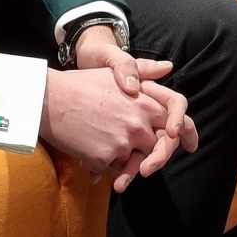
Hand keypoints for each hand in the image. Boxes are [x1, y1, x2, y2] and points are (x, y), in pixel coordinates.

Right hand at [45, 26, 198, 192]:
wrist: (47, 100)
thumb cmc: (79, 85)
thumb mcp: (113, 72)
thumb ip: (142, 71)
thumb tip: (168, 66)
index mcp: (145, 101)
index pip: (178, 119)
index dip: (188, 133)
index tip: (189, 145)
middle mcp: (139, 123)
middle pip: (158, 146)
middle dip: (152, 156)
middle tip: (143, 165)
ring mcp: (123, 142)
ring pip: (135, 161)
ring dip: (125, 162)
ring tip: (105, 153)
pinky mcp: (105, 157)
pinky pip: (113, 170)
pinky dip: (104, 166)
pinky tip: (88, 154)